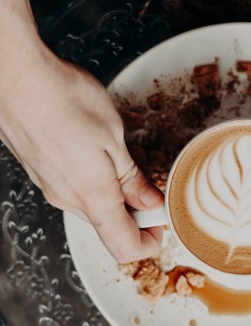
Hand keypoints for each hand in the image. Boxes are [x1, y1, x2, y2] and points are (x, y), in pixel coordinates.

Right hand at [0, 41, 163, 262]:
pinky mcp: (41, 172)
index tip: (160, 218)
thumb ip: (132, 178)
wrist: (15, 77)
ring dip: (116, 185)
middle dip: (136, 204)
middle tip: (146, 170)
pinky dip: (95, 175)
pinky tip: (97, 145)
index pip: (126, 248)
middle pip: (111, 225)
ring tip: (121, 150)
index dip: (150, 241)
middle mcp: (68, 200)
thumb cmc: (62, 100)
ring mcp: (51, 187)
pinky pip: (75, 187)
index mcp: (92, 197)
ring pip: (94, 203)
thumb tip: (151, 203)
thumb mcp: (113, 137)